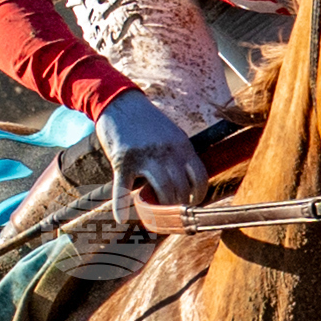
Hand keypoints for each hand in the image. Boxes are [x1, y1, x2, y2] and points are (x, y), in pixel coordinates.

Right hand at [95, 89, 206, 224]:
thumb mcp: (173, 134)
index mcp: (183, 146)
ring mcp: (145, 157)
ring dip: (161, 209)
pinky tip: (120, 218)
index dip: (198, 196)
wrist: (120, 103)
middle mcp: (167, 152)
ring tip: (157, 214)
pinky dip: (120, 207)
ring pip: (162, 191)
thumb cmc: (147, 122)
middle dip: (178, 206)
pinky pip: (123, 190)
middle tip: (172, 214)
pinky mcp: (123, 161)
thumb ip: (181, 156)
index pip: (200, 178)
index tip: (191, 204)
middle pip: (181, 189)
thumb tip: (190, 183)